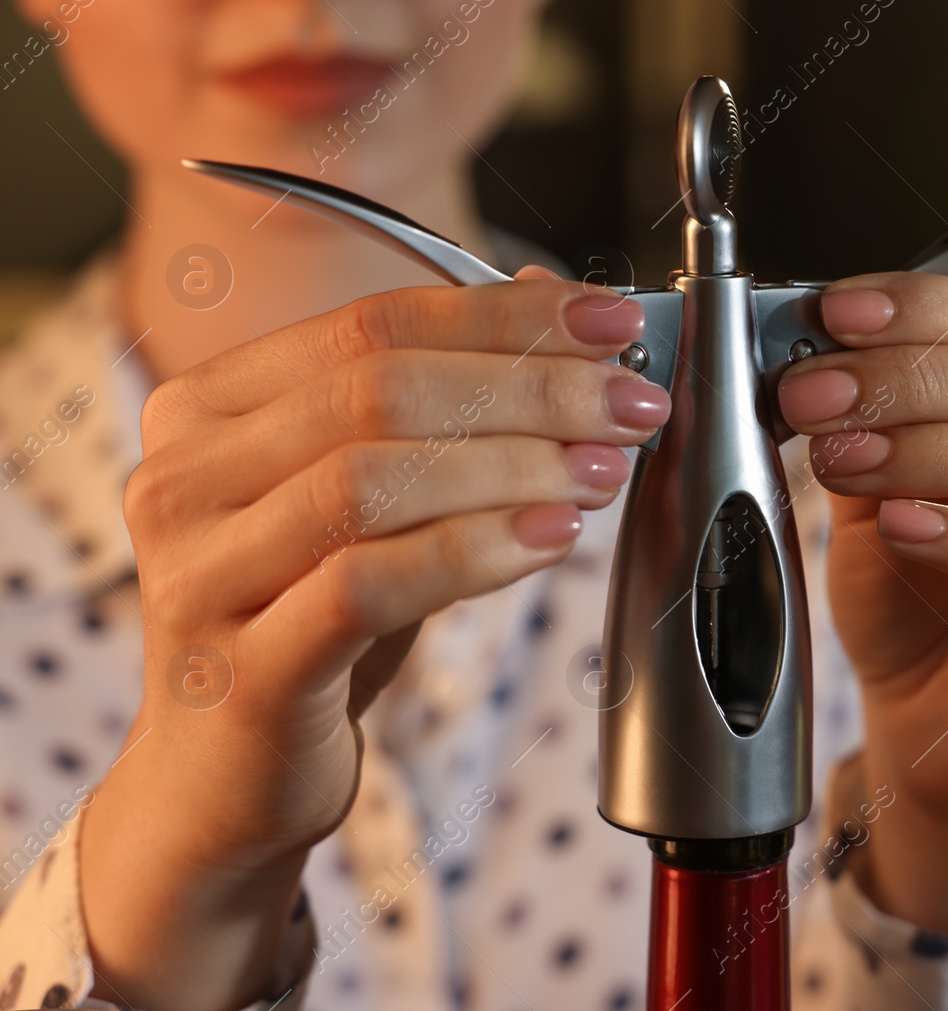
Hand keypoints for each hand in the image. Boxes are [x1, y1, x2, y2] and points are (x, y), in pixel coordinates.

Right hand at [81, 269, 667, 1009]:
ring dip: (513, 464)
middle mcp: (184, 477)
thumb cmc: (314, 621)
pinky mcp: (241, 670)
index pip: (373, 323)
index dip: (504, 316)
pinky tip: (552, 536)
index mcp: (209, 408)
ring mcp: (201, 574)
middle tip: (630, 401)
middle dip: (529, 387)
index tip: (610, 319)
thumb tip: (551, 301)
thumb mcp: (379, 497)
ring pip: (371, 478)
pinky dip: (475, 550)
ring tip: (603, 469)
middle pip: (378, 390)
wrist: (230, 778)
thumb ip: (448, 401)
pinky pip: (369, 585)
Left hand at [776, 272, 947, 931]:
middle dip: (915, 377)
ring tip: (842, 460)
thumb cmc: (913, 608)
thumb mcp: (873, 490)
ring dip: (939, 450)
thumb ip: (865, 418)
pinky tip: (907, 526)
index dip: (929, 307)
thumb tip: (811, 341)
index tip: (835, 311)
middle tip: (815, 394)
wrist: (930, 736)